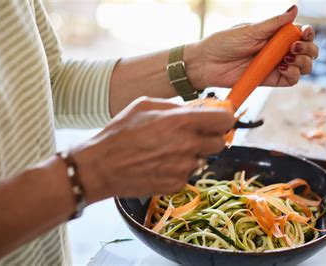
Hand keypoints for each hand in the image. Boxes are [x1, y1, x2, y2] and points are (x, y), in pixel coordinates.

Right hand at [71, 97, 233, 201]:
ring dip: (193, 154)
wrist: (101, 167)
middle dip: (210, 137)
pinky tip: (161, 163)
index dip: (224, 118)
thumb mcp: (145, 105)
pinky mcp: (177, 184)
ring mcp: (183, 167)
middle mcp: (187, 145)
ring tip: (169, 150)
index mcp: (181, 122)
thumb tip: (195, 109)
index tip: (218, 119)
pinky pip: (189, 174)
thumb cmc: (120, 132)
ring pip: (204, 159)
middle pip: (220, 143)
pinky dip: (180, 168)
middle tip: (194, 135)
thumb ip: (175, 106)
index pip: (225, 120)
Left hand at [189, 5, 317, 88]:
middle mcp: (279, 49)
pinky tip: (283, 68)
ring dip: (303, 62)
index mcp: (276, 34)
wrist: (207, 63)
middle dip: (308, 49)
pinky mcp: (271, 80)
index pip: (301, 33)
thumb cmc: (224, 42)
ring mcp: (276, 65)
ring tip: (288, 59)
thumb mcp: (251, 30)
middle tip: (294, 48)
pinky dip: (293, 74)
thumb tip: (295, 8)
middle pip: (307, 51)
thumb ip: (275, 23)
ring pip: (303, 66)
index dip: (308, 34)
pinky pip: (291, 80)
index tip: (305, 33)